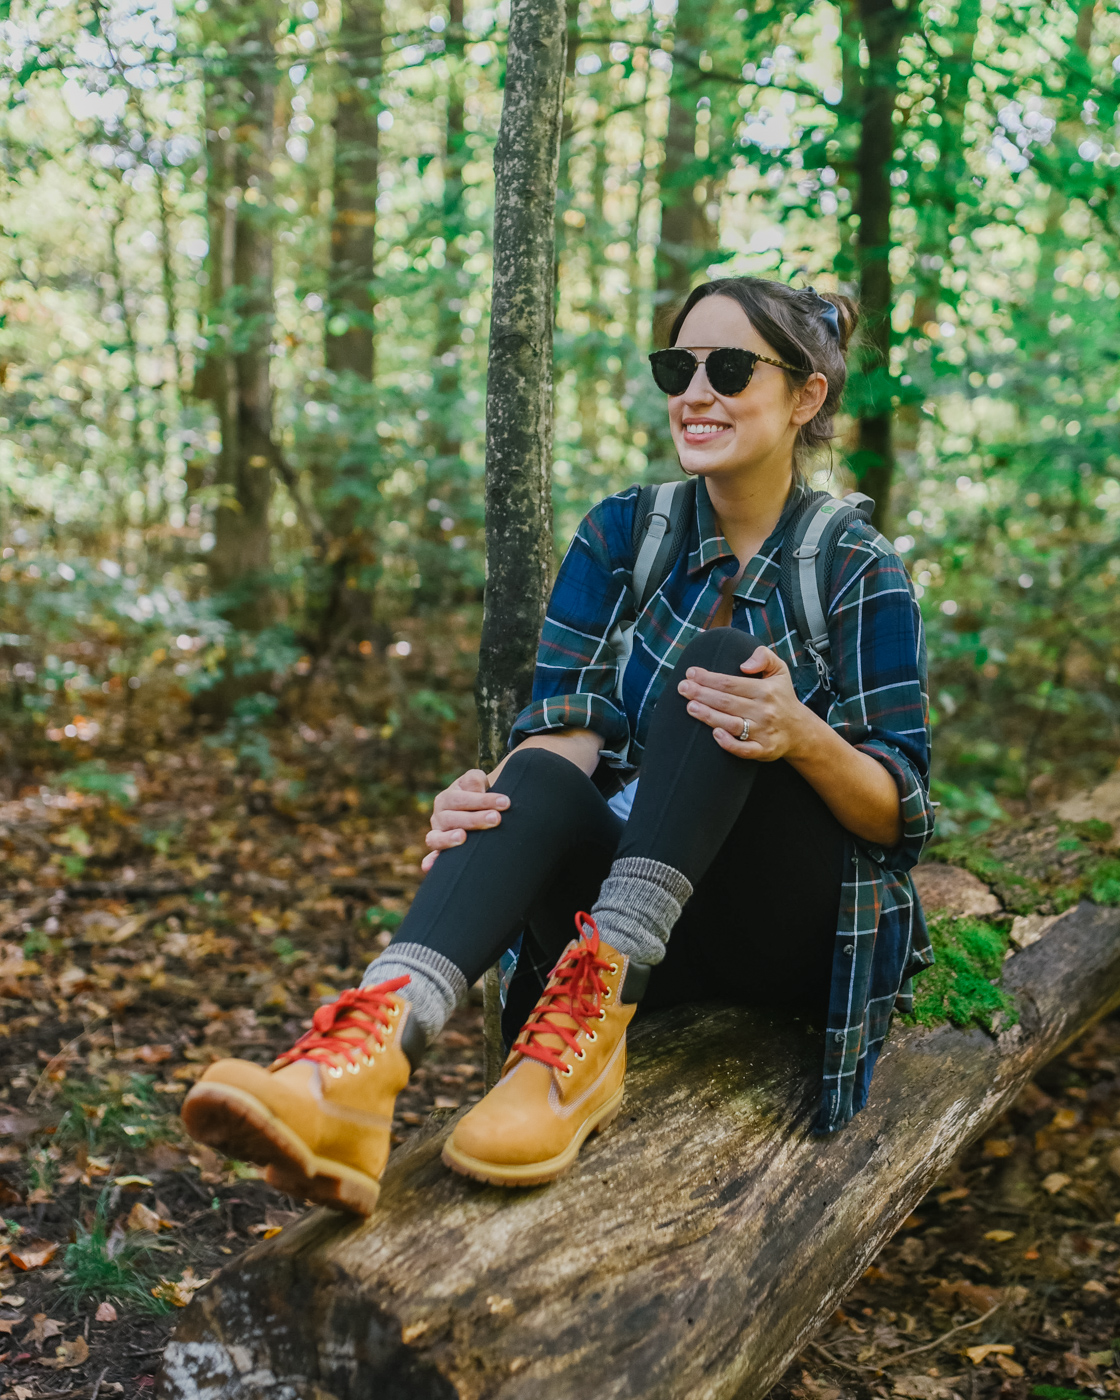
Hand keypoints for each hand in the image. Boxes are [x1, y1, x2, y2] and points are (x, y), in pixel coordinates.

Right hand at [422, 769, 509, 871]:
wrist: (477, 811)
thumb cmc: (480, 794)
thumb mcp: (477, 782)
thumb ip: (475, 780)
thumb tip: (477, 789)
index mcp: (448, 797)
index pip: (462, 798)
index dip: (483, 800)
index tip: (505, 802)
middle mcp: (440, 816)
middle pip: (453, 818)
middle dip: (475, 819)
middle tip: (496, 819)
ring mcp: (438, 834)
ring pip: (437, 838)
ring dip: (448, 838)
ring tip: (463, 837)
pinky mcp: (440, 850)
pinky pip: (433, 856)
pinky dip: (431, 861)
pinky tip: (428, 867)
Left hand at [677, 645, 811, 760]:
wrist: (799, 730)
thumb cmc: (781, 697)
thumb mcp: (780, 671)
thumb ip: (764, 656)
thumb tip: (744, 664)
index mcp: (765, 690)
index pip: (731, 683)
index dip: (708, 678)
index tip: (690, 673)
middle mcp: (764, 711)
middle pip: (727, 701)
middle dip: (701, 694)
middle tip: (682, 688)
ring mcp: (763, 732)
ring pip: (731, 724)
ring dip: (708, 715)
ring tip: (690, 706)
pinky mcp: (763, 750)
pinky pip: (744, 749)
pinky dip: (729, 743)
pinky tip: (714, 734)